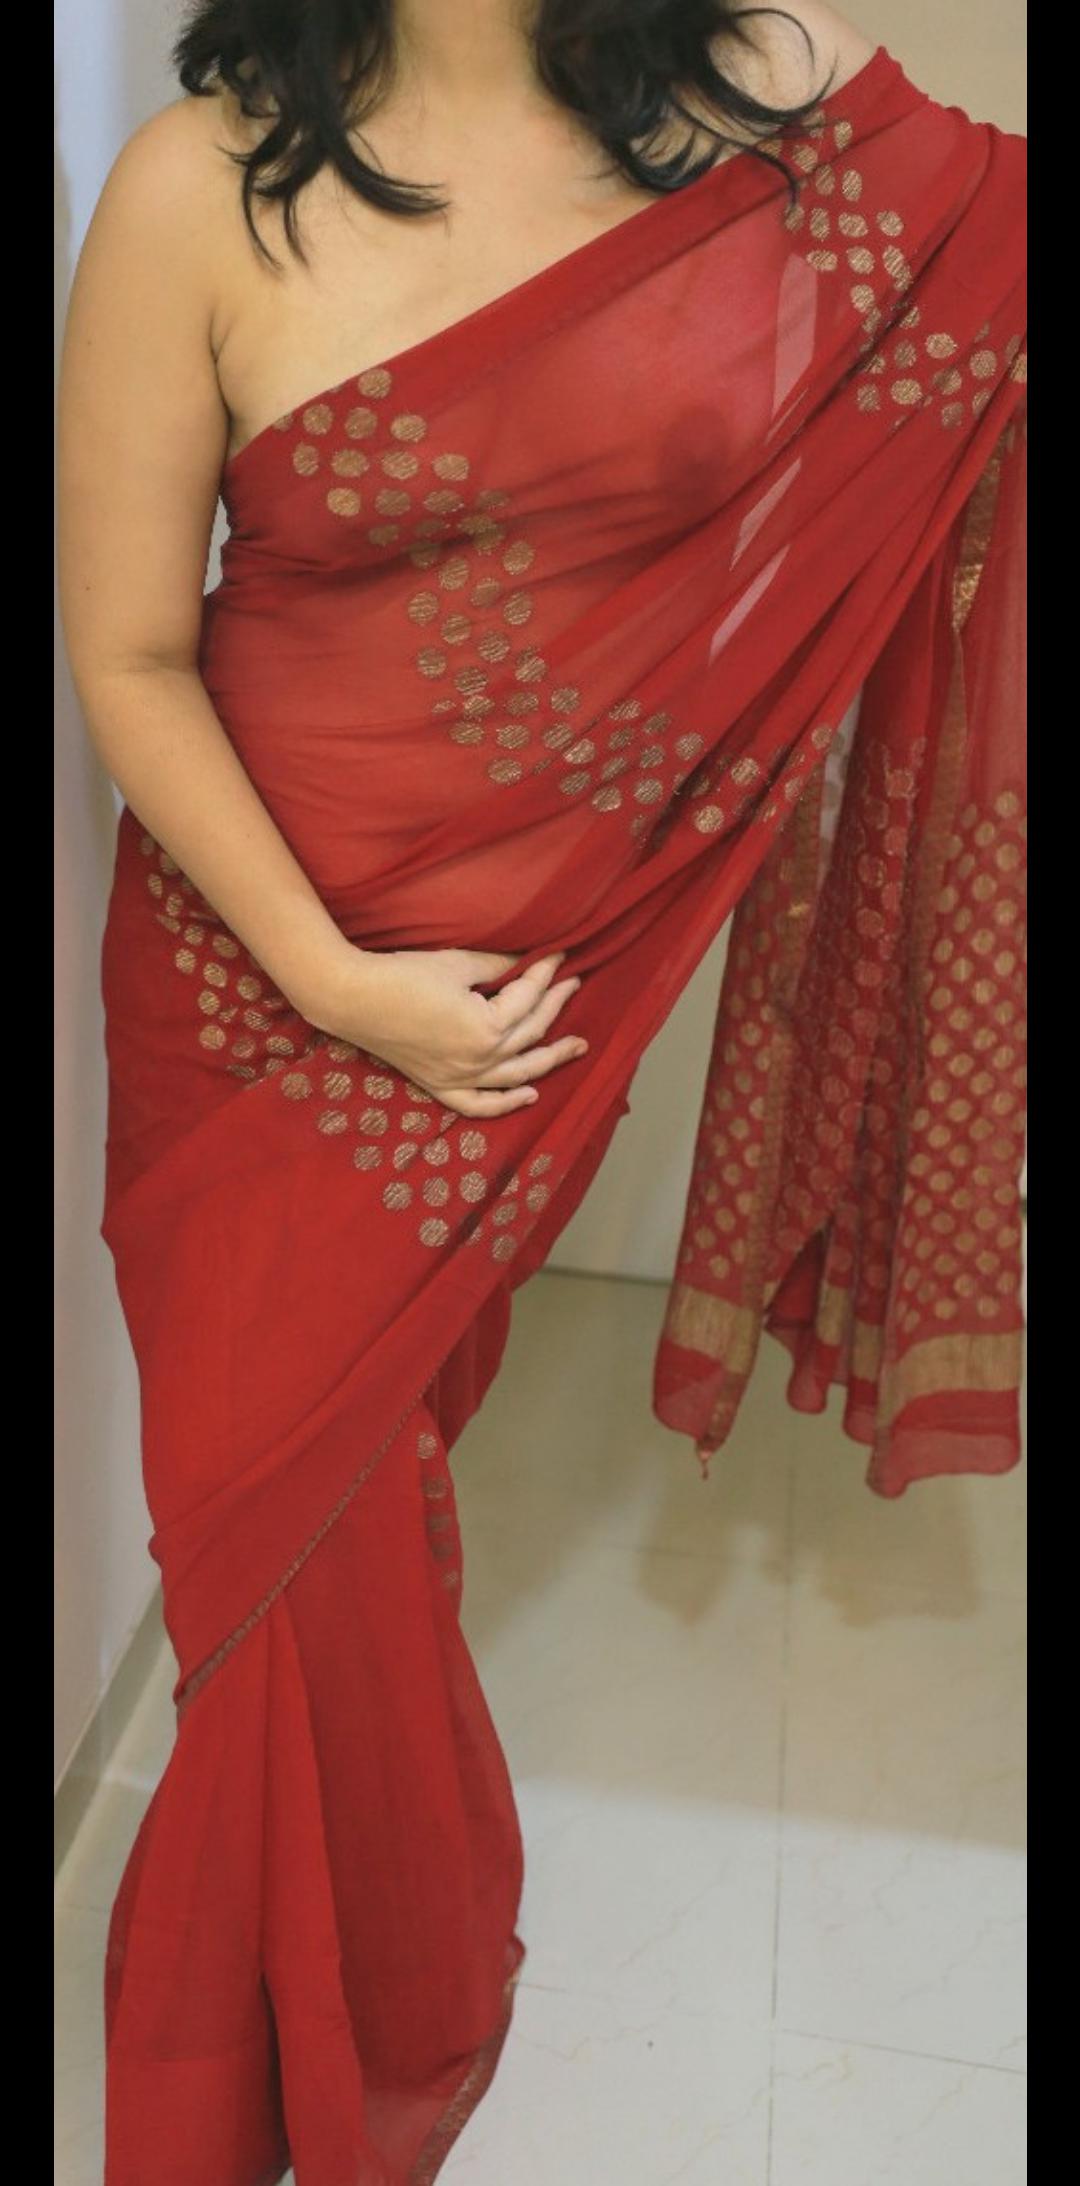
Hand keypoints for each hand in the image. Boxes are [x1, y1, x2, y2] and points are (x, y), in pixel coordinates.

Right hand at [309, 946, 587, 1117]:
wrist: (353, 998)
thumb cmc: (403, 976)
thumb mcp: (457, 964)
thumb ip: (498, 965)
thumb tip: (525, 961)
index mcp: (488, 1028)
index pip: (528, 999)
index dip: (545, 973)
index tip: (560, 956)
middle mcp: (480, 1060)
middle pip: (530, 1034)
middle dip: (555, 1005)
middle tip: (573, 985)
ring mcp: (460, 1078)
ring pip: (517, 1074)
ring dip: (549, 1060)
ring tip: (576, 1047)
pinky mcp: (440, 1085)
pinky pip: (479, 1104)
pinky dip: (506, 1104)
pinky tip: (530, 1095)